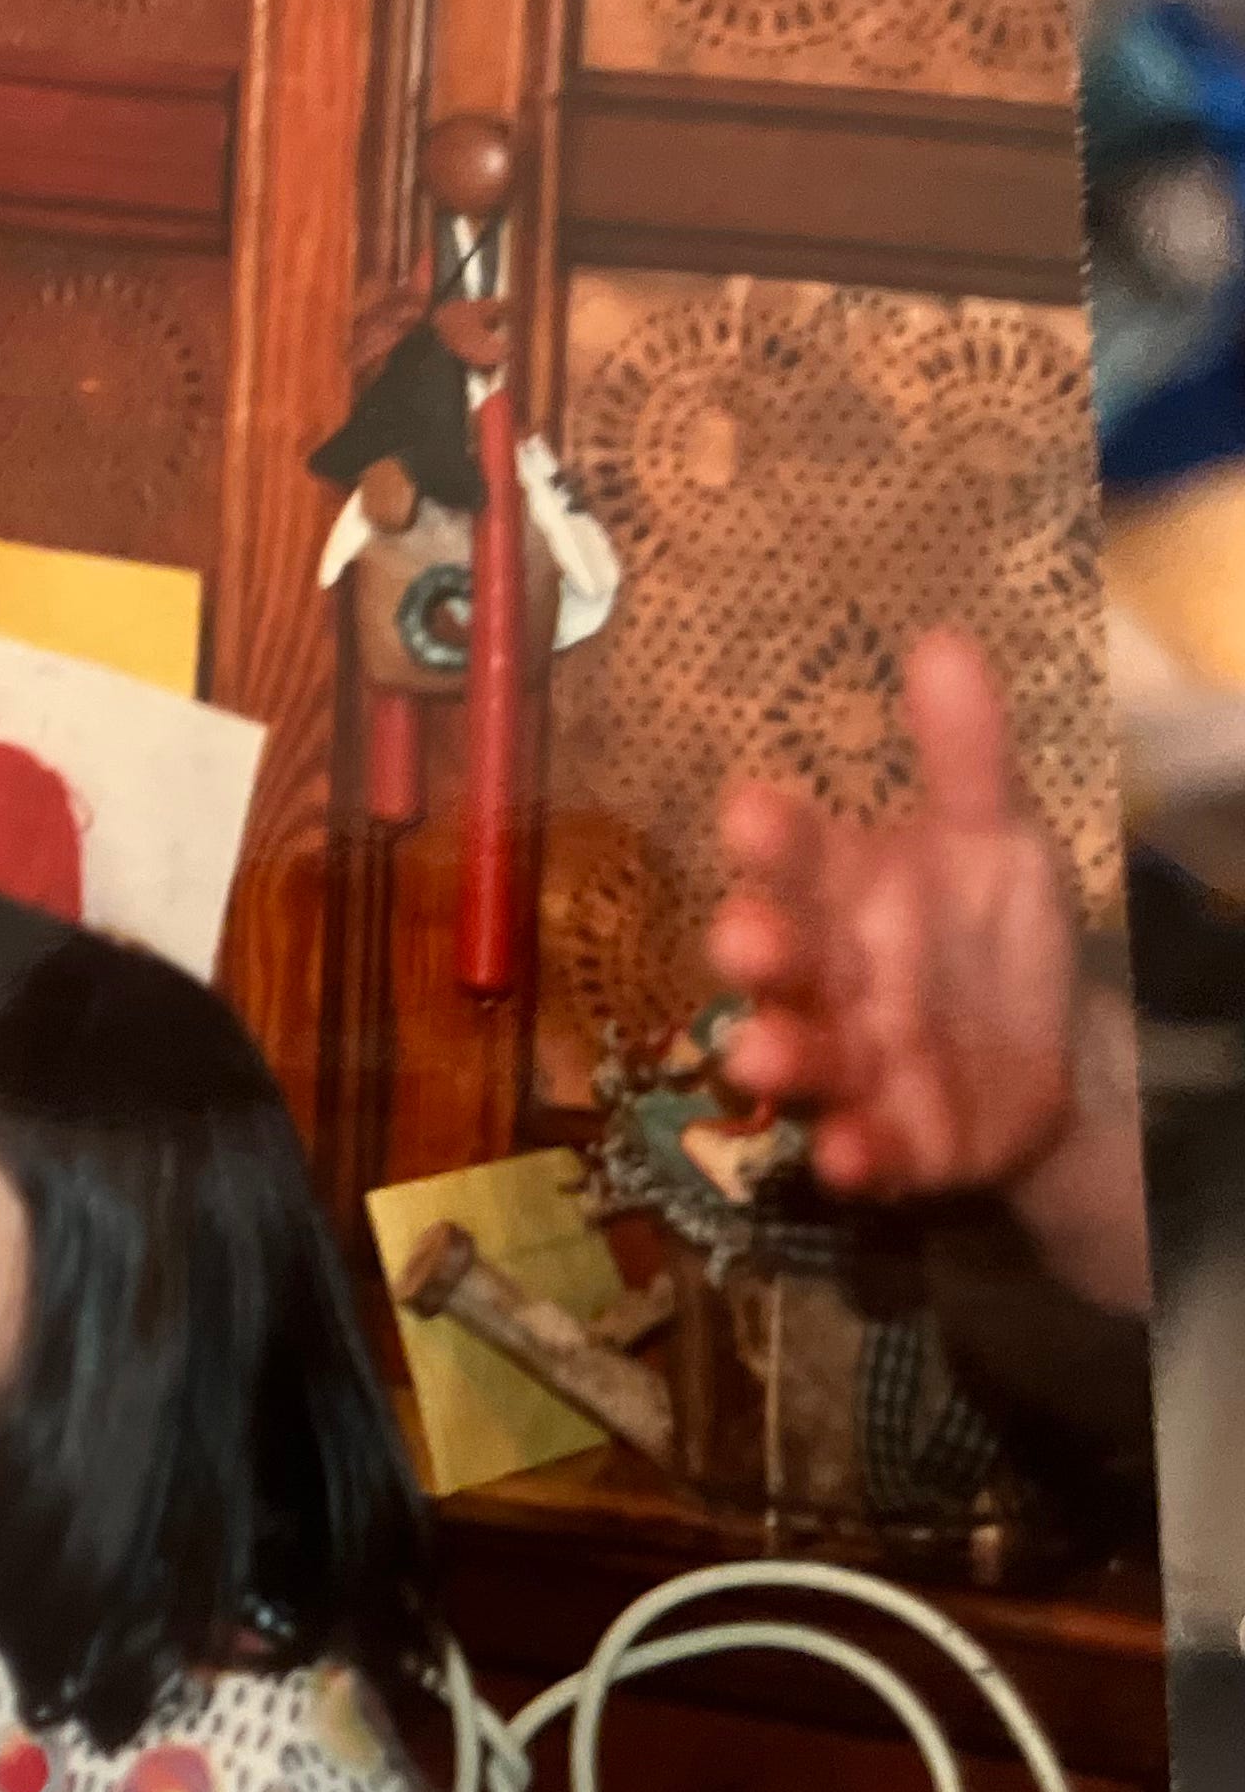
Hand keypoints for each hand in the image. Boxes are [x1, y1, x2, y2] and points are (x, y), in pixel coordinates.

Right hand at [708, 627, 1150, 1313]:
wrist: (1046, 1057)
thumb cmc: (990, 939)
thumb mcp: (996, 839)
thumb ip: (964, 753)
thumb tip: (941, 636)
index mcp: (842, 894)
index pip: (794, 857)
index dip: (770, 838)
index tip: (750, 807)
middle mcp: (825, 978)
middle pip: (773, 961)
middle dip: (754, 951)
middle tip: (746, 937)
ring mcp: (850, 1062)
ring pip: (797, 1058)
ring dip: (775, 1058)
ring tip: (763, 1057)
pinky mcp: (888, 1141)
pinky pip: (857, 1151)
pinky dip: (849, 1155)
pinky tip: (849, 1154)